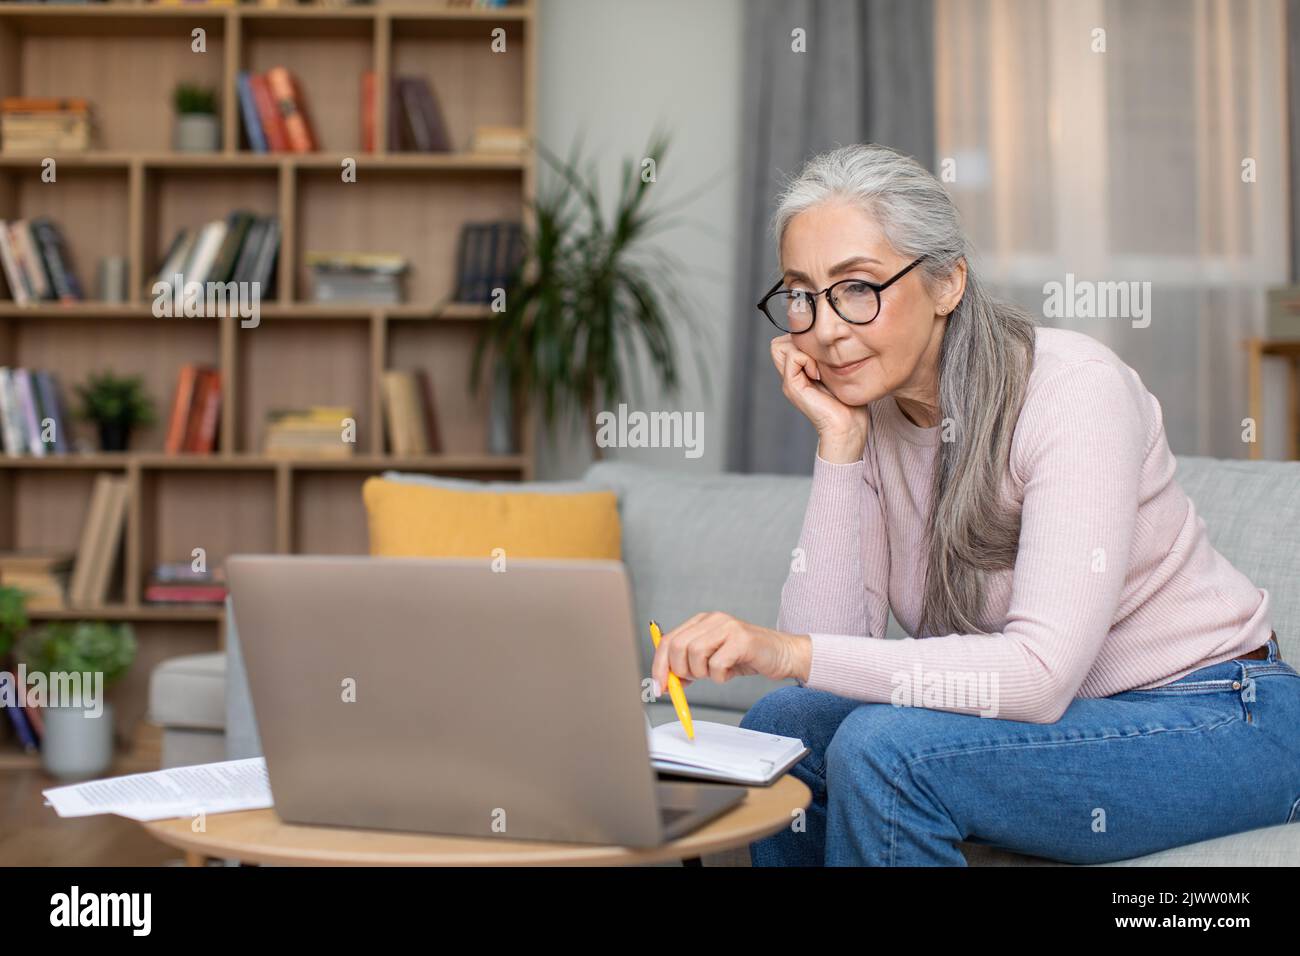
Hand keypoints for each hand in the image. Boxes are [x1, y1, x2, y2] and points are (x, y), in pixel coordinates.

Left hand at [650, 612, 811, 692]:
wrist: (782, 654)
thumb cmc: (746, 657)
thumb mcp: (712, 660)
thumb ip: (689, 664)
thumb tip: (666, 681)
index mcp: (701, 621)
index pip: (668, 640)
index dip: (659, 665)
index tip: (660, 687)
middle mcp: (712, 619)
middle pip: (677, 646)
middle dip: (680, 671)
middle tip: (694, 680)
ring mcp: (727, 627)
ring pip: (695, 654)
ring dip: (702, 673)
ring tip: (717, 673)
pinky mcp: (742, 639)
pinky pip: (717, 664)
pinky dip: (719, 676)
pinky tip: (730, 673)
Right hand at [769, 335, 869, 461]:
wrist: (848, 426)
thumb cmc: (849, 402)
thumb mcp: (837, 373)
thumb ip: (826, 358)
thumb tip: (826, 339)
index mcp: (799, 373)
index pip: (786, 342)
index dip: (801, 341)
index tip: (822, 354)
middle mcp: (790, 376)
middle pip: (779, 344)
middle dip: (800, 343)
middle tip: (819, 359)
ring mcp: (789, 382)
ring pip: (780, 346)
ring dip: (803, 349)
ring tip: (819, 367)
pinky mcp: (792, 387)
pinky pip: (793, 357)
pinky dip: (807, 359)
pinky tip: (819, 374)